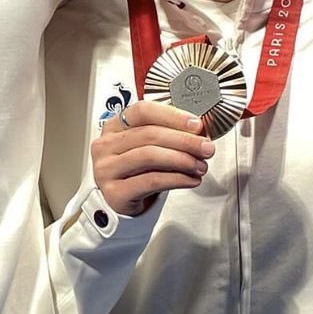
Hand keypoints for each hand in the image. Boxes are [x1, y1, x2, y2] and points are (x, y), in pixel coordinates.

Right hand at [93, 101, 211, 216]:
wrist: (121, 202)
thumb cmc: (136, 171)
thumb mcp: (146, 147)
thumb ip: (166, 135)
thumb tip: (197, 133)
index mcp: (114, 126)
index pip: (142, 111)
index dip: (172, 116)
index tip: (196, 125)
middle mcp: (106, 145)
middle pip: (149, 134)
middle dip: (185, 140)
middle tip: (206, 147)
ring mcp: (107, 168)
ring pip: (150, 156)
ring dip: (182, 160)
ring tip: (200, 165)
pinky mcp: (114, 192)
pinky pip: (151, 181)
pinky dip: (177, 179)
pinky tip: (190, 179)